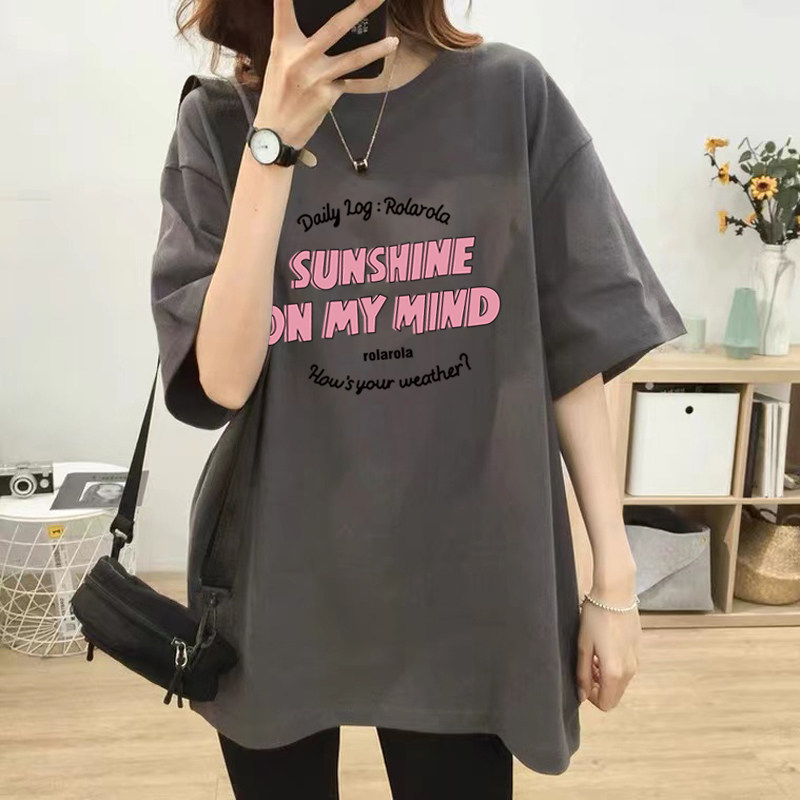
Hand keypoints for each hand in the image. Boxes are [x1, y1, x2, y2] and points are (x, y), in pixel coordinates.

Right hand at [255, 0, 399, 148]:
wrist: (277, 131)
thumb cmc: (278, 93)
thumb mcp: (280, 61)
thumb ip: (298, 42)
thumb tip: (327, 28)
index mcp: (283, 44)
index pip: (284, 9)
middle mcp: (301, 57)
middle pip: (335, 27)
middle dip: (360, 8)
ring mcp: (317, 76)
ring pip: (354, 59)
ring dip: (376, 49)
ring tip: (394, 41)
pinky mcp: (329, 94)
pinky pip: (349, 80)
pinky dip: (354, 76)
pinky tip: (364, 74)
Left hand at [576, 588, 640, 710]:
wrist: (616, 594)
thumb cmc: (596, 617)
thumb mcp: (583, 645)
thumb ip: (582, 673)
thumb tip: (582, 695)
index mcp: (614, 672)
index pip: (606, 704)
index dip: (591, 696)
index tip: (582, 678)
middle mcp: (629, 671)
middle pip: (615, 695)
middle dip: (598, 687)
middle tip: (586, 665)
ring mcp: (636, 661)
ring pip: (620, 683)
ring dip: (605, 676)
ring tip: (593, 654)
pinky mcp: (637, 651)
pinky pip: (626, 669)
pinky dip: (614, 666)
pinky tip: (604, 647)